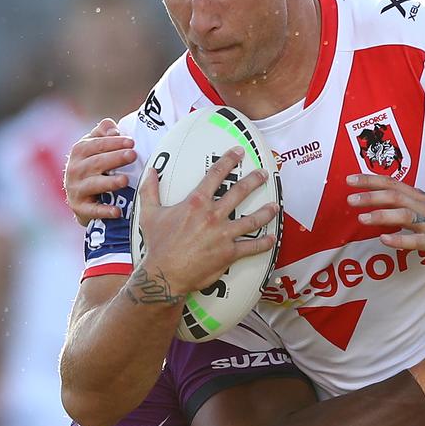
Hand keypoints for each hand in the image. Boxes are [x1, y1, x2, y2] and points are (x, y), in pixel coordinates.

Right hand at [64, 118, 136, 225]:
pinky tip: (117, 211)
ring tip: (125, 181)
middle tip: (133, 155)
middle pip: (96, 163)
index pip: (96, 145)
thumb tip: (113, 128)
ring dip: (110, 183)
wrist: (79, 196)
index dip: (113, 143)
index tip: (131, 142)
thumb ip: (103, 133)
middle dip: (115, 158)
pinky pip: (92, 210)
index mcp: (79, 152)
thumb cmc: (94, 165)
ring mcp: (76, 189)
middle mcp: (75, 169)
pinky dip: (104, 211)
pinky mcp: (80, 208)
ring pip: (94, 185)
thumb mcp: (95, 146)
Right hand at [138, 147, 278, 294]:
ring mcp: (223, 234)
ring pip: (252, 219)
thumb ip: (151, 190)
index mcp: (196, 202)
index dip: (229, 160)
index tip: (239, 152)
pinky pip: (252, 247)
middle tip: (263, 174)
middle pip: (240, 192)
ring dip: (266, 211)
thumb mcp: (149, 213)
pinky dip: (264, 243)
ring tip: (275, 206)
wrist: (164, 273)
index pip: (216, 175)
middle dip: (254, 180)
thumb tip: (150, 171)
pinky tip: (271, 238)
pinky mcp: (229, 253)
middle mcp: (213, 215)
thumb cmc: (158, 244)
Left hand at [347, 174, 424, 266]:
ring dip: (382, 216)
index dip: (371, 181)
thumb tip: (387, 205)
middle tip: (349, 198)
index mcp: (422, 198)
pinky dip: (400, 240)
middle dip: (371, 196)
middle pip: (396, 196)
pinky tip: (385, 241)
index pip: (393, 184)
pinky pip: (418, 240)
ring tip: (361, 218)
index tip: (349, 180)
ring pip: (405, 216)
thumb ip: (411, 206)